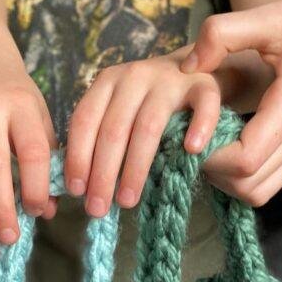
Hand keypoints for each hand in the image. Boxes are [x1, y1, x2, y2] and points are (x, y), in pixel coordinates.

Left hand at [65, 48, 225, 217]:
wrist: (190, 71)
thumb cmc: (145, 106)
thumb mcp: (117, 113)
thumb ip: (99, 140)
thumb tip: (80, 190)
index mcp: (107, 82)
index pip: (85, 120)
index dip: (78, 157)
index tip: (76, 191)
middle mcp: (135, 77)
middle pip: (114, 130)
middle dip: (103, 174)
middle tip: (97, 209)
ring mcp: (169, 80)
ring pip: (149, 126)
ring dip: (135, 167)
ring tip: (127, 201)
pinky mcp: (204, 84)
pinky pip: (204, 106)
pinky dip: (199, 127)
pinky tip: (192, 151)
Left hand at [181, 0, 281, 205]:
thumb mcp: (269, 14)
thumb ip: (223, 33)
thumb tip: (188, 66)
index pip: (245, 159)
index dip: (211, 155)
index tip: (193, 131)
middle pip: (247, 184)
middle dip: (212, 169)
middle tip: (195, 139)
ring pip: (256, 193)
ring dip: (225, 179)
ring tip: (210, 145)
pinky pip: (266, 185)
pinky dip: (241, 178)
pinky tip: (227, 149)